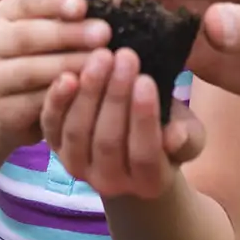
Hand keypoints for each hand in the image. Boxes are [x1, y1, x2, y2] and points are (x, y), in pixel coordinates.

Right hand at [0, 0, 112, 149]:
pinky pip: (34, 103)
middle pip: (28, 35)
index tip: (83, 6)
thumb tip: (114, 4)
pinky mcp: (2, 110)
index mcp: (7, 13)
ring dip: (69, 65)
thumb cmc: (44, 58)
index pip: (29, 1)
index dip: (56, 2)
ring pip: (31, 71)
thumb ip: (74, 17)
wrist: (10, 108)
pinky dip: (62, 97)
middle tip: (104, 34)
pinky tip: (86, 92)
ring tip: (101, 64)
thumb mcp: (54, 31)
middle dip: (68, 34)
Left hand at [40, 47, 206, 198]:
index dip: (144, 118)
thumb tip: (175, 136)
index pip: (145, 154)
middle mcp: (110, 182)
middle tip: (125, 56)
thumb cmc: (167, 132)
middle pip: (108, 141)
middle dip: (116, 96)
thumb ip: (187, 137)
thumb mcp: (188, 134)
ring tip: (101, 56)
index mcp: (149, 182)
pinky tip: (68, 74)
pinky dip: (56, 101)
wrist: (131, 147)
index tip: (146, 79)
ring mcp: (77, 166)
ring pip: (78, 131)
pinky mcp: (54, 146)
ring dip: (89, 91)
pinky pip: (50, 124)